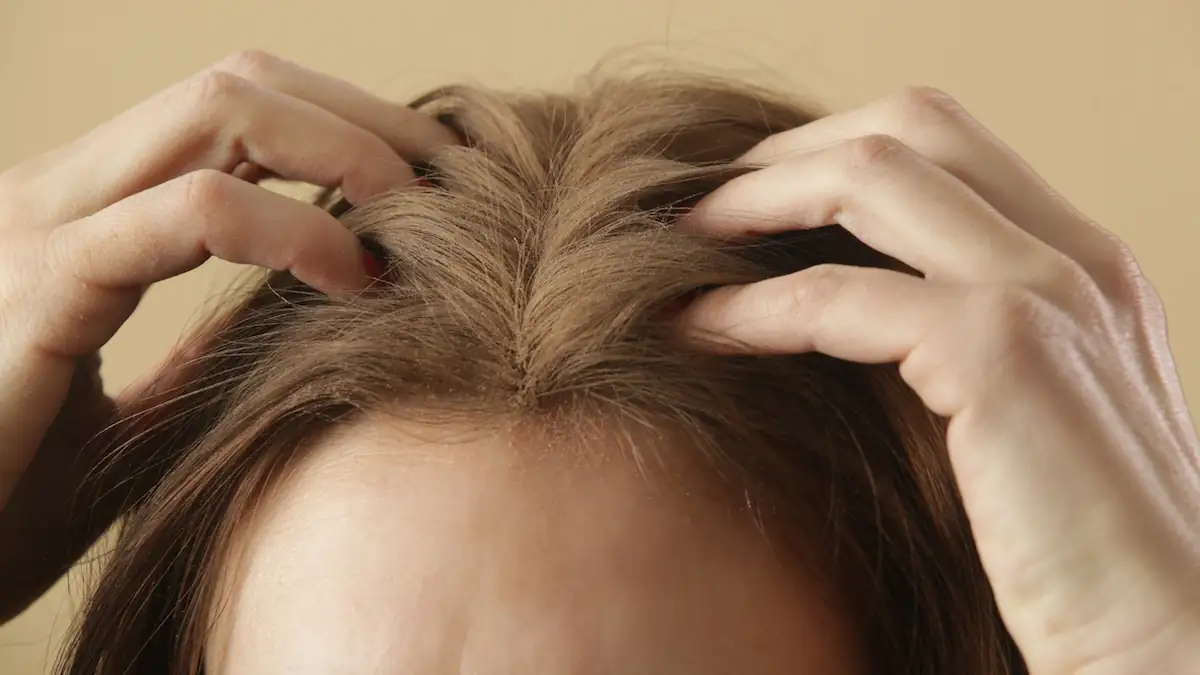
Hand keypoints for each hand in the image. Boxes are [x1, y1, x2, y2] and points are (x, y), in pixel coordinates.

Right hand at [0, 50, 457, 619]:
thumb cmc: (9, 496)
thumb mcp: (134, 409)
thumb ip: (201, 349)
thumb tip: (301, 313)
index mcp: (80, 213)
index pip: (229, 112)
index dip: (344, 125)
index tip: (434, 184)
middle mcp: (58, 191)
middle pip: (239, 85)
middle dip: (367, 120)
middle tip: (459, 181)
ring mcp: (44, 224)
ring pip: (220, 111)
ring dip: (348, 151)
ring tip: (424, 216)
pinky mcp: (41, 285)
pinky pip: (193, 211)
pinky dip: (295, 228)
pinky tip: (355, 274)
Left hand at [679, 87, 1199, 673]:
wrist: (1166, 643)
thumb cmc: (1076, 555)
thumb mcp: (1018, 421)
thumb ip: (951, 349)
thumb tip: (828, 313)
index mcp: (1084, 264)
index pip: (948, 145)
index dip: (831, 155)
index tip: (750, 202)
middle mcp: (1077, 256)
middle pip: (910, 126)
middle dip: (789, 154)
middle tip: (702, 206)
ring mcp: (1050, 292)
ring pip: (872, 176)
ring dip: (755, 202)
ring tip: (674, 243)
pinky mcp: (1005, 355)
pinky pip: (839, 297)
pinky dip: (753, 305)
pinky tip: (699, 329)